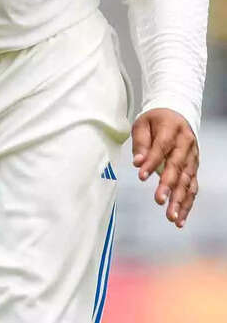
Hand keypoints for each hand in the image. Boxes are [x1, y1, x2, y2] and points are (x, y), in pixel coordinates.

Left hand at [131, 108, 198, 227]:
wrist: (177, 114)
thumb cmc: (157, 120)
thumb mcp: (143, 124)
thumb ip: (141, 143)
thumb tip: (138, 162)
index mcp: (172, 128)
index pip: (162, 147)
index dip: (152, 162)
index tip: (141, 175)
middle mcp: (186, 144)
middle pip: (177, 166)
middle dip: (168, 185)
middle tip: (159, 200)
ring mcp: (192, 157)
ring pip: (187, 180)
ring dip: (180, 200)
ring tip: (172, 216)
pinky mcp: (194, 168)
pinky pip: (192, 187)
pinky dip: (187, 203)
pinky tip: (180, 218)